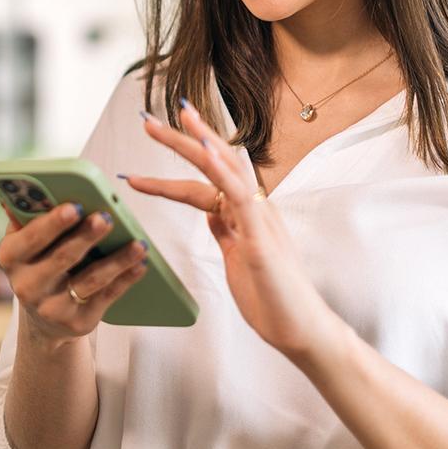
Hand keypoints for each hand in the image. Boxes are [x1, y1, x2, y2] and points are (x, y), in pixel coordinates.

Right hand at [0, 200, 150, 348]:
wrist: (43, 318)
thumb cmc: (38, 263)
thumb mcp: (24, 242)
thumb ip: (27, 216)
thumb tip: (27, 188)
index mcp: (11, 257)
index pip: (31, 238)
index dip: (53, 223)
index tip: (75, 206)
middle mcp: (27, 285)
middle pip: (62, 258)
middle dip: (86, 236)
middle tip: (107, 217)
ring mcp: (52, 307)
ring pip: (90, 279)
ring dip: (116, 260)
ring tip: (138, 243)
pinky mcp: (78, 321)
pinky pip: (106, 297)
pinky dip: (126, 279)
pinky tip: (141, 264)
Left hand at [121, 101, 336, 358]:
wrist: (300, 329)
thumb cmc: (271, 297)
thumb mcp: (238, 258)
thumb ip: (226, 232)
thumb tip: (210, 212)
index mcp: (244, 212)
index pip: (206, 177)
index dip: (180, 158)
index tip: (155, 135)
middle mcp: (253, 207)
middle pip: (214, 163)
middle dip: (180, 139)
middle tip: (147, 120)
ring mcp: (258, 218)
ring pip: (226, 169)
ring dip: (198, 142)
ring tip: (174, 119)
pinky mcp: (261, 236)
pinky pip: (239, 196)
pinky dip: (222, 171)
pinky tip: (206, 152)